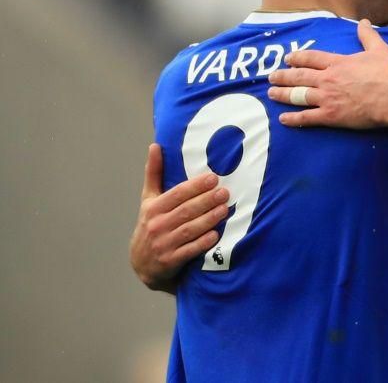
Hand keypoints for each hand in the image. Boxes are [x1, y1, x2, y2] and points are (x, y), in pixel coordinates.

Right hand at [129, 144, 229, 291]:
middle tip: (225, 192)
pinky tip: (216, 234)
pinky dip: (202, 243)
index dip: (195, 186)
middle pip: (185, 211)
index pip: (176, 194)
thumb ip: (154, 173)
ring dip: (208, 219)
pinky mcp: (171, 261)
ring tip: (225, 209)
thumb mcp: (148, 199)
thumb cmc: (151, 224)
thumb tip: (155, 146)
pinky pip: (189, 251)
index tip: (213, 178)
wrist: (142, 262)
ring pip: (189, 229)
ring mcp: (163, 244)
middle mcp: (157, 225)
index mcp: (153, 208)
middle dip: (206, 201)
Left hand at [268, 19, 387, 128]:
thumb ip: (367, 36)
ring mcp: (327, 98)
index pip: (311, 58)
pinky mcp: (331, 116)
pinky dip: (293, 118)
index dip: (297, 58)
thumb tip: (363, 22)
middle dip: (283, 76)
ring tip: (272, 93)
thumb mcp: (379, 49)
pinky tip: (283, 118)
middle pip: (299, 76)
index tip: (288, 58)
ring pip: (298, 95)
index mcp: (338, 63)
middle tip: (272, 76)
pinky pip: (307, 117)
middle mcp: (327, 79)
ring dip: (282, 94)